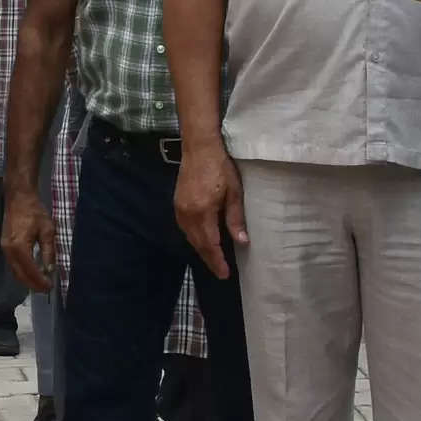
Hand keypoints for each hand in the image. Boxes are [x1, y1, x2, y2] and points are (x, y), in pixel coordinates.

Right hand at [2, 187, 57, 291]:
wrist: (19, 198)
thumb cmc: (34, 211)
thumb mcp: (47, 231)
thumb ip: (49, 252)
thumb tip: (50, 270)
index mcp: (20, 247)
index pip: (30, 271)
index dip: (40, 281)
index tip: (50, 287)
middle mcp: (9, 250)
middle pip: (20, 275)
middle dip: (33, 285)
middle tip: (46, 289)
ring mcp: (5, 249)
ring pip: (15, 272)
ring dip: (27, 280)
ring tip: (41, 284)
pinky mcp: (5, 246)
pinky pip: (13, 265)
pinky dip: (22, 273)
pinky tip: (32, 274)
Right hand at [174, 144, 246, 278]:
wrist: (199, 148)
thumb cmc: (220, 167)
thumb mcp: (234, 192)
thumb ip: (235, 219)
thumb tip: (242, 242)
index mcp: (203, 212)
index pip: (210, 244)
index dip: (217, 260)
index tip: (225, 273)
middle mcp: (188, 214)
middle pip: (198, 244)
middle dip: (209, 259)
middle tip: (221, 272)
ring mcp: (180, 209)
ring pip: (189, 237)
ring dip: (201, 250)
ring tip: (213, 259)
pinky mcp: (177, 204)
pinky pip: (184, 228)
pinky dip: (193, 238)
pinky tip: (201, 240)